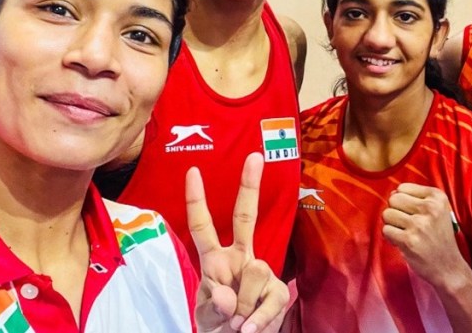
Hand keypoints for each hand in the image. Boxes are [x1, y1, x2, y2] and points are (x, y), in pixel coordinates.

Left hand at [187, 153, 289, 332]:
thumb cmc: (218, 326)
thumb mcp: (206, 318)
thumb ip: (213, 307)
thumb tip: (227, 296)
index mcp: (215, 259)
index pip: (203, 226)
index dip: (196, 200)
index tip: (193, 170)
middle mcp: (239, 258)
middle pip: (245, 217)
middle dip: (248, 186)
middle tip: (254, 156)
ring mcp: (261, 272)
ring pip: (255, 271)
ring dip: (242, 306)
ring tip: (237, 323)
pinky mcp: (278, 292)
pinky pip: (269, 300)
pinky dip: (258, 321)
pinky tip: (250, 330)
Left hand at [382, 183, 467, 285]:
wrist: (449, 267)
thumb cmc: (439, 237)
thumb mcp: (437, 211)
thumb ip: (416, 198)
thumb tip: (392, 193)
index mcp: (437, 197)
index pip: (403, 188)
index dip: (403, 201)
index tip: (413, 214)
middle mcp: (430, 208)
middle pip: (393, 199)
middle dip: (395, 211)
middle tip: (407, 224)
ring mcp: (419, 224)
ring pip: (387, 214)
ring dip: (392, 225)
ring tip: (406, 233)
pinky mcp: (409, 240)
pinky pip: (386, 230)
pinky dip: (390, 237)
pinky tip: (403, 242)